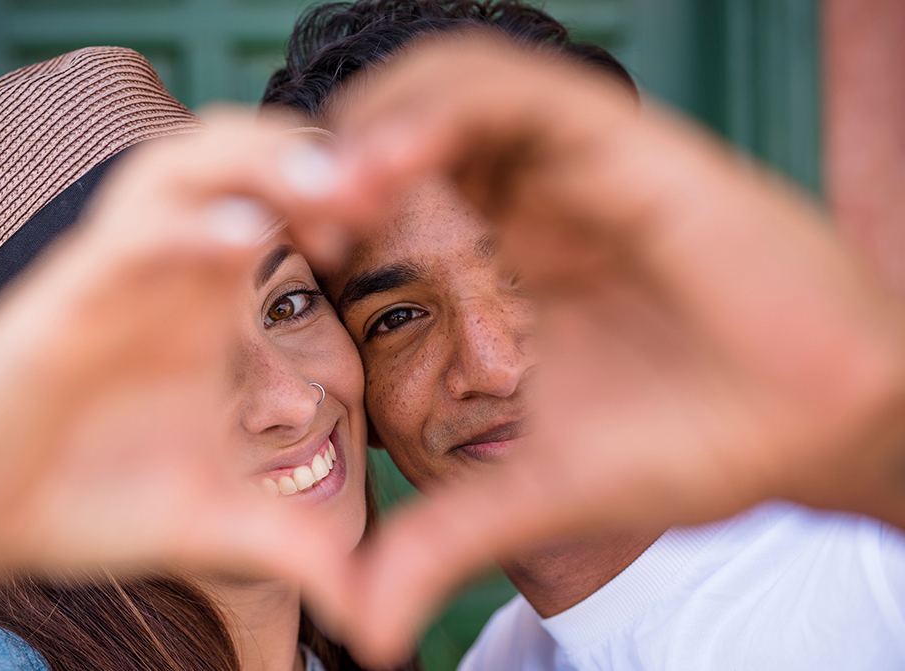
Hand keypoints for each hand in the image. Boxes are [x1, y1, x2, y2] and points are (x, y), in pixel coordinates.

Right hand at [0, 111, 346, 667]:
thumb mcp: (225, 522)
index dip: (356, 202)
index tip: (415, 227)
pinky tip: (246, 242)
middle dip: (317, 156)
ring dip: (256, 162)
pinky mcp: (63, 297)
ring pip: (183, 165)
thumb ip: (302, 548)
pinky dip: (186, 227)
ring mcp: (116, 273)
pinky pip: (127, 237)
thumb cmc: (101, 499)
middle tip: (390, 185)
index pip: (288, 206)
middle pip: (244, 157)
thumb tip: (380, 619)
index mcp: (214, 298)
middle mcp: (170, 269)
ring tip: (331, 191)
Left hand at [300, 32, 904, 663]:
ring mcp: (573, 167)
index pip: (389, 200)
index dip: (321, 220)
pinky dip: (445, 106)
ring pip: (447, 89)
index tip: (282, 266)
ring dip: (373, 125)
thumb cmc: (692, 447)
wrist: (817, 427)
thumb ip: (444, 540)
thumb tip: (359, 625)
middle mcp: (532, 200)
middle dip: (331, 164)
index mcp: (505, 259)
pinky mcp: (624, 146)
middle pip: (402, 131)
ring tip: (333, 194)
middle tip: (290, 223)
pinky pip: (517, 90)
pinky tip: (393, 163)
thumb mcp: (537, 492)